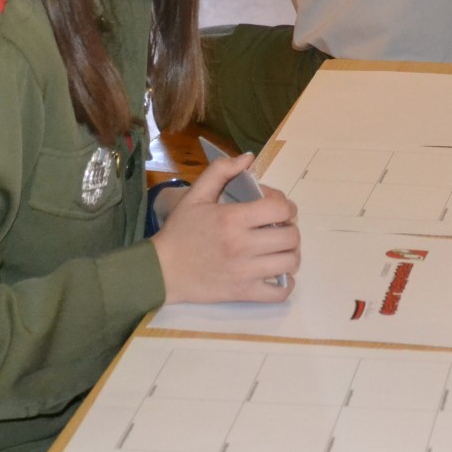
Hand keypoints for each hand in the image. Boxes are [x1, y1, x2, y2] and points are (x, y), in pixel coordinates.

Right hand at [151, 151, 300, 303]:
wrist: (161, 271)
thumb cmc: (180, 232)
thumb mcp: (195, 195)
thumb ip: (221, 171)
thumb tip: (248, 158)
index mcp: (232, 219)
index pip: (280, 208)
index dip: (286, 205)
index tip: (278, 209)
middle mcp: (242, 245)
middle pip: (291, 236)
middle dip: (289, 229)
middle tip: (278, 229)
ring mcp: (244, 272)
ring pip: (289, 262)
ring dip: (290, 254)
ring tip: (278, 250)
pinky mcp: (243, 293)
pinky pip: (279, 293)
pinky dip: (285, 284)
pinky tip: (277, 274)